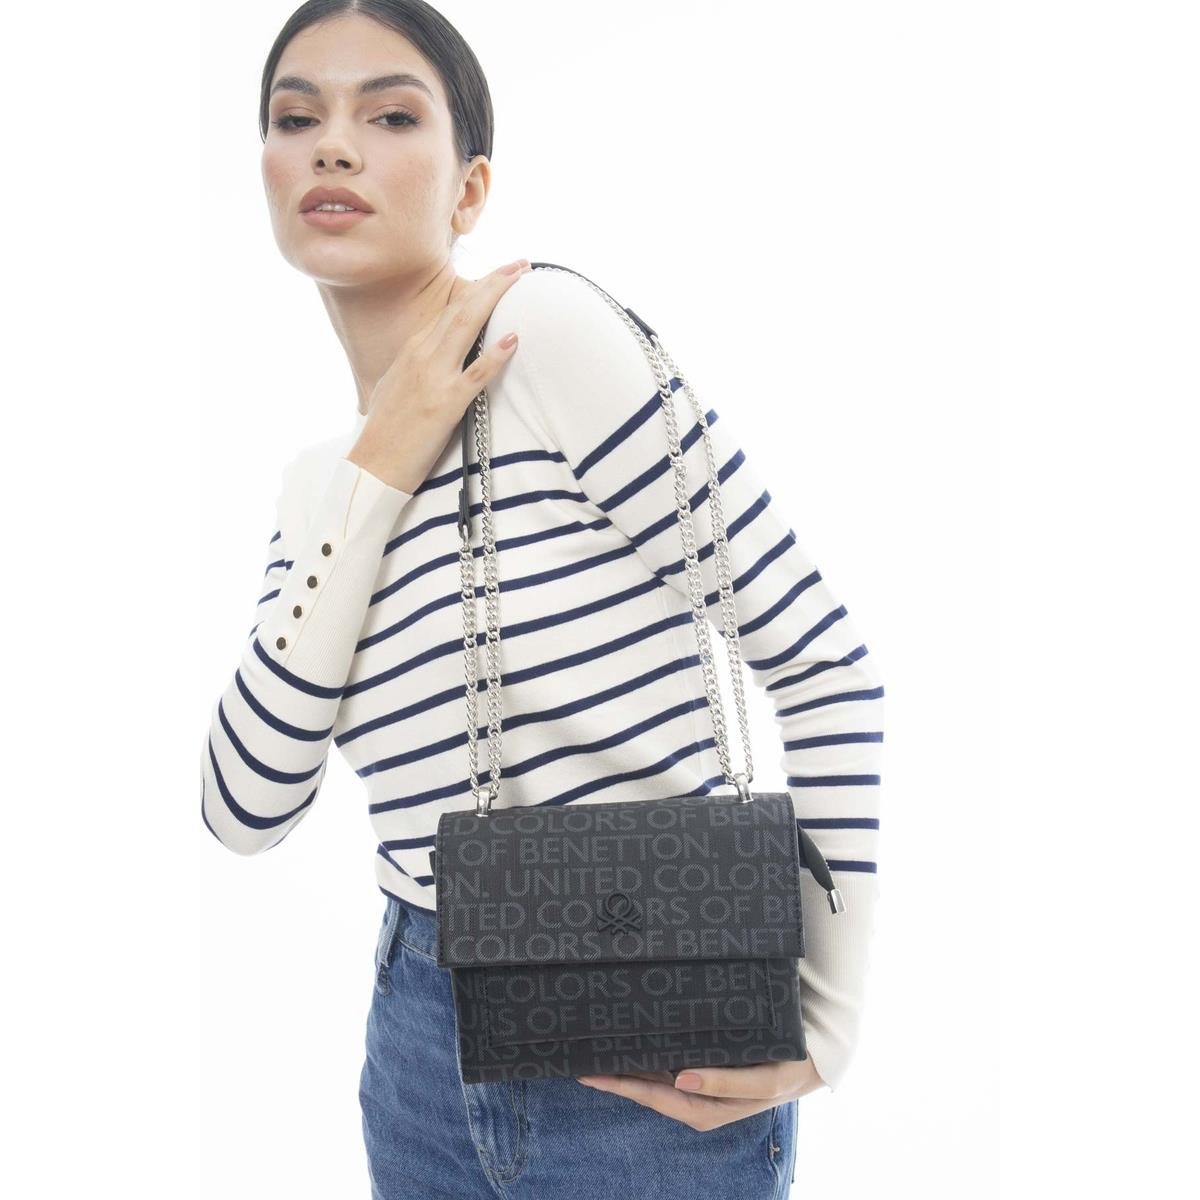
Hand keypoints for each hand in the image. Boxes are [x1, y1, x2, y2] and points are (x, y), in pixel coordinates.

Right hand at [347, 257, 530, 493]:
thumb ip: (415, 369)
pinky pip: (475, 374)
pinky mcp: (445, 404)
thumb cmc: (385, 433)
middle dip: (492, 282)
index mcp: (412, 351)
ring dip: (495, 299)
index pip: (449, 310)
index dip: (476, 290)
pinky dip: (495, 355)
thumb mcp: (395, 388)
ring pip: (467, 327)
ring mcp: (433, 377)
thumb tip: (430, 362)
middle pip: (461, 308)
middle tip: (520, 264)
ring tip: (520, 278)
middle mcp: (421, 356)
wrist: (371, 466)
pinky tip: (514, 338)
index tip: (499, 275)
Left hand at [575, 1057, 826, 1130]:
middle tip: (580, 1059)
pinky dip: (646, 1058)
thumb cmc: (787, 1068)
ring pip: (654, 1079)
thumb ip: (725, 1082)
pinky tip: (631, 1042)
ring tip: (594, 1049)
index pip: (655, 1097)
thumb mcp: (763, 1080)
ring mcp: (700, 1086)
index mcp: (708, 1108)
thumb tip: (680, 1079)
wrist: (812, 1059)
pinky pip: (667, 1067)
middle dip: (615, 1077)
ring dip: (626, 1067)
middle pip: (647, 1090)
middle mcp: (698, 1099)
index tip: (592, 1074)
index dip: (623, 1086)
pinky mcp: (704, 1072)